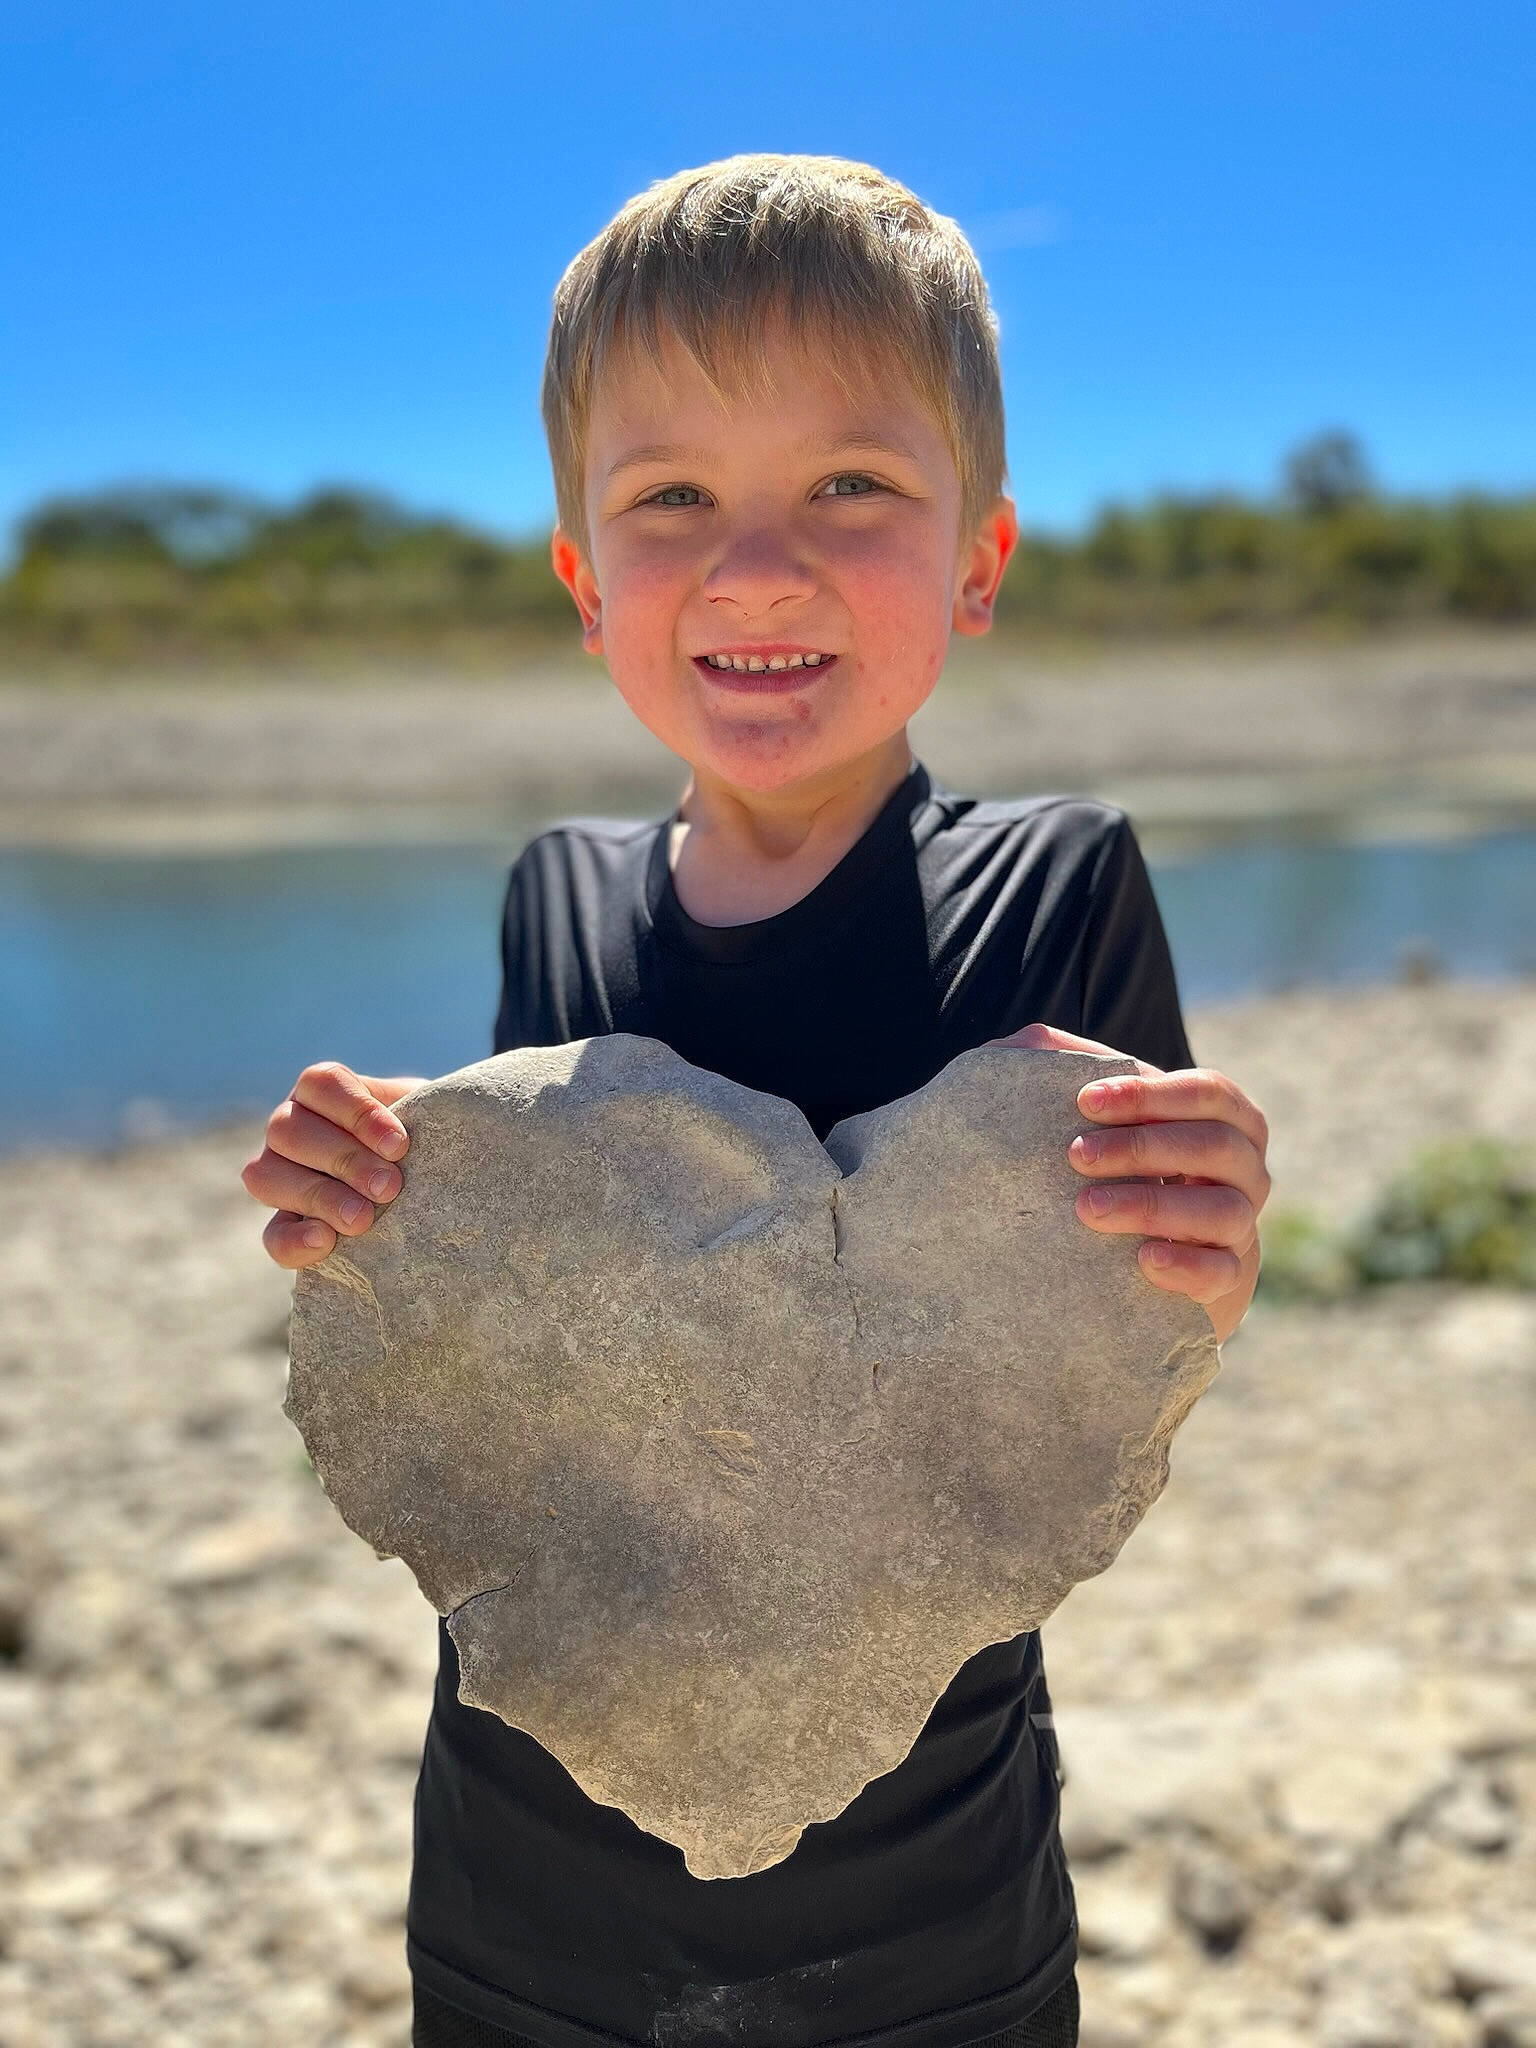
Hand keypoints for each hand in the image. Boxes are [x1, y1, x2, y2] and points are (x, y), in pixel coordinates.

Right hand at [241, 1062, 426, 1270]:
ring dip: (320, 1197)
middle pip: (289, 1130)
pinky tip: (326, 1242)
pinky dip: (294, 1241)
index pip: (320, 1085)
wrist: (435, 1188)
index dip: (356, 1113)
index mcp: (322, 1093)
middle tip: (389, 1187)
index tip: (399, 1145)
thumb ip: (421, 1109)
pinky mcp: (285, 1228)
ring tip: (363, 1219)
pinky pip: (273, 1235)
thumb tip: (432, 1115)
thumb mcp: (427, 1115)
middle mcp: (289, 1128)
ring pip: (267, 1177)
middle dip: (344, 1159)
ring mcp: (278, 1176)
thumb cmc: (428, 1140)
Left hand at [994, 1023, 1269, 1344]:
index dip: (1151, 1094)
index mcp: (1223, 1119)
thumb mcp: (1094, 1119)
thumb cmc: (1113, 1168)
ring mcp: (1239, 1227)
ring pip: (1222, 1210)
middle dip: (1143, 1147)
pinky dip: (1185, 1264)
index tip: (1085, 1101)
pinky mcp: (1226, 1281)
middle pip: (1217, 1146)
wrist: (1129, 1259)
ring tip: (1087, 1209)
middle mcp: (1244, 1170)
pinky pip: (1220, 1272)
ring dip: (1154, 1205)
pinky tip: (1142, 1259)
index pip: (1209, 1092)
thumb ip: (1067, 1070)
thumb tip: (1034, 1043)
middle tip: (1076, 1156)